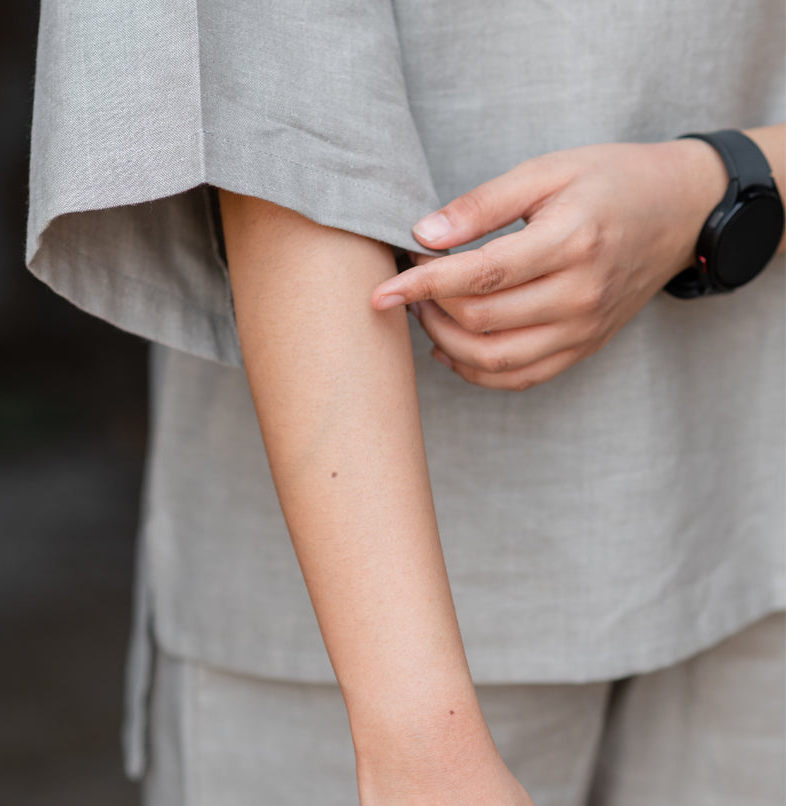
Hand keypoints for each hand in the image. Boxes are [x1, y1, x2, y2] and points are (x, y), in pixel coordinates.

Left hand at [372, 140, 728, 390]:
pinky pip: (520, 377)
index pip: (482, 275)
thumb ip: (483, 203)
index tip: (382, 288)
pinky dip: (477, 371)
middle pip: (483, 320)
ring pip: (495, 358)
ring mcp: (583, 328)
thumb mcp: (548, 171)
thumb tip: (424, 234)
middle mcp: (580, 294)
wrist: (679, 212)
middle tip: (409, 284)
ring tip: (426, 313)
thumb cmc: (611, 181)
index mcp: (571, 241)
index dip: (424, 285)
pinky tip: (451, 348)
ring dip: (446, 342)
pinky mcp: (583, 348)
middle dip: (430, 307)